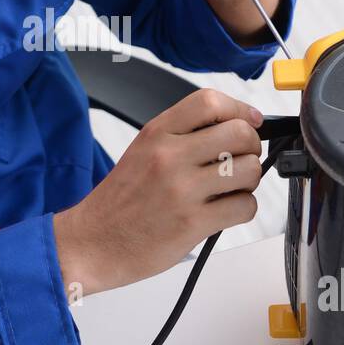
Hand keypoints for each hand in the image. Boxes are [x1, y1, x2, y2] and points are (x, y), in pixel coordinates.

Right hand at [52, 89, 264, 298]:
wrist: (91, 243)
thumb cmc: (119, 202)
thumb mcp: (142, 152)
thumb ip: (181, 136)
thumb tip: (235, 127)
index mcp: (156, 134)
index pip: (210, 102)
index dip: (240, 109)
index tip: (250, 121)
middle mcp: (169, 156)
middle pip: (240, 133)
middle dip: (252, 147)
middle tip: (242, 159)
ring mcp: (182, 190)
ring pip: (249, 170)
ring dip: (249, 181)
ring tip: (230, 189)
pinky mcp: (192, 223)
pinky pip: (244, 206)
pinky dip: (242, 209)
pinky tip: (223, 211)